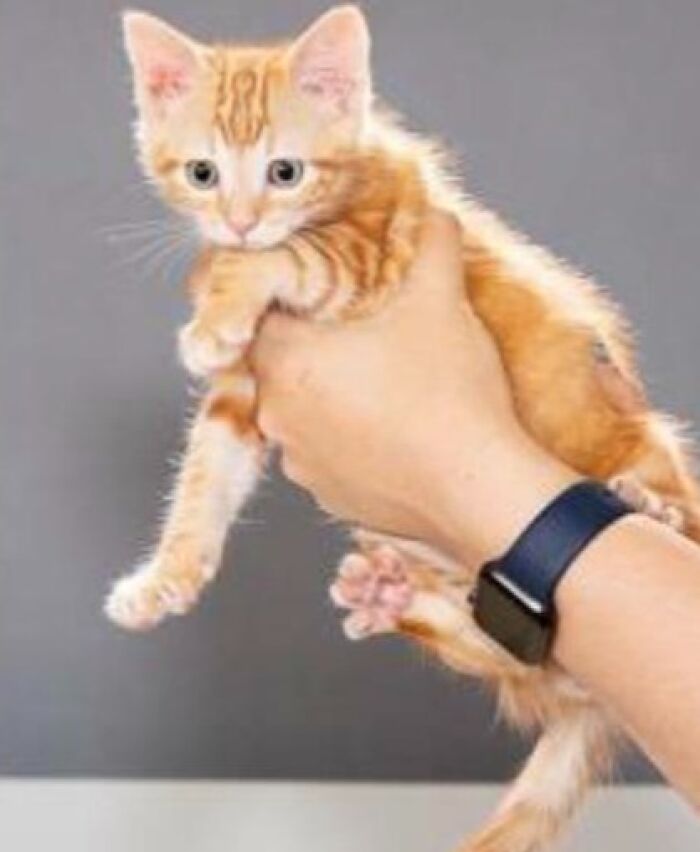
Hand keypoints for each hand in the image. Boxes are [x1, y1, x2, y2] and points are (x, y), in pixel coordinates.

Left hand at [251, 212, 574, 566]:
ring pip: (300, 414)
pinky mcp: (329, 498)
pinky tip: (390, 432)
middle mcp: (279, 415)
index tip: (299, 291)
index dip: (276, 297)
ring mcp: (300, 464)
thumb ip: (432, 247)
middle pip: (276, 366)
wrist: (477, 489)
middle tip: (353, 336)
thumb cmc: (450, 391)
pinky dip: (346, 441)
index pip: (251, 315)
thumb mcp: (442, 303)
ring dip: (326, 397)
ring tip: (381, 388)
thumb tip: (435, 213)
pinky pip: (324, 456)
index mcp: (288, 360)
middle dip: (309, 347)